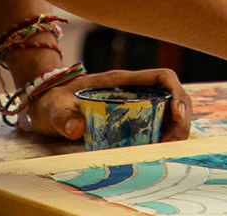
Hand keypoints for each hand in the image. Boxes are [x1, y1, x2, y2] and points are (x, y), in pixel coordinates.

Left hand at [23, 68, 192, 142]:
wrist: (44, 104)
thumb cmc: (51, 100)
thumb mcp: (54, 108)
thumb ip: (63, 116)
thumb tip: (76, 128)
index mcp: (121, 81)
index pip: (161, 77)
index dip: (176, 93)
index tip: (177, 116)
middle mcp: (133, 90)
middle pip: (172, 96)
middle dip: (181, 120)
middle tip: (169, 144)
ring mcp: (134, 103)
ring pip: (168, 112)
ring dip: (175, 130)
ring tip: (164, 149)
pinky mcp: (130, 118)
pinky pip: (157, 124)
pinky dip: (164, 136)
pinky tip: (156, 149)